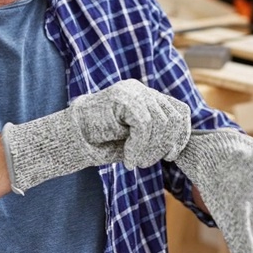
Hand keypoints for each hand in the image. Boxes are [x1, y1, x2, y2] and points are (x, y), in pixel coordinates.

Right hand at [1, 79, 190, 193]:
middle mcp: (142, 90)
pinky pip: (144, 125)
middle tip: (146, 163)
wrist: (70, 138)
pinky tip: (128, 159)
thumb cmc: (102, 142)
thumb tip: (177, 146)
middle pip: (172, 118)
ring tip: (135, 162)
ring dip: (150, 150)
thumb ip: (155, 136)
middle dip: (163, 146)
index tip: (171, 155)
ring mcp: (132, 91)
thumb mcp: (135, 139)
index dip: (182, 134)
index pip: (180, 111)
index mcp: (147, 97)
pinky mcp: (123, 99)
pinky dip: (139, 147)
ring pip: (160, 123)